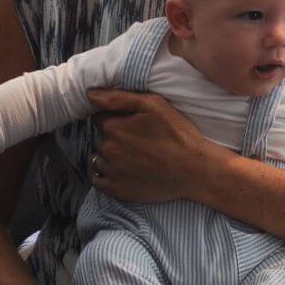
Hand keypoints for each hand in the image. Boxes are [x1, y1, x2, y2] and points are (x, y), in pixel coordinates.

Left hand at [88, 89, 223, 203]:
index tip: (131, 123)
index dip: (115, 117)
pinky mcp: (115, 190)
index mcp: (113, 127)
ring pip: (98, 157)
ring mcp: (110, 171)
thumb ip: (118, 97)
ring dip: (109, 155)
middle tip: (138, 140)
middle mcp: (107, 149)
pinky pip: (98, 179)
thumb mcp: (153, 104)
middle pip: (100, 137)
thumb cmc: (177, 134)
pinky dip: (106, 174)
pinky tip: (124, 171)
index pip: (99, 117)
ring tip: (134, 157)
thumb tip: (90, 94)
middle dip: (113, 136)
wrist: (194, 171)